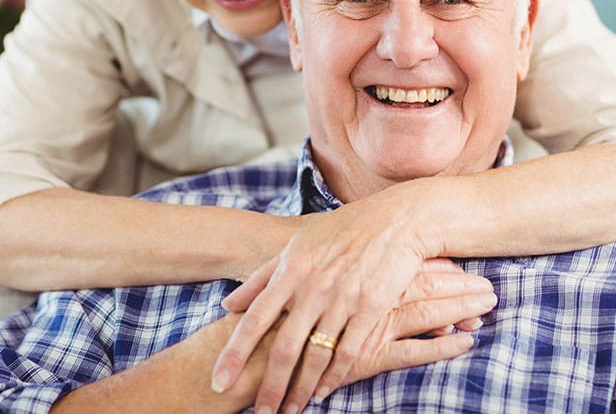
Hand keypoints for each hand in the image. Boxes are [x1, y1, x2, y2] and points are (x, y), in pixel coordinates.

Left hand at [210, 191, 478, 412]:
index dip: (234, 354)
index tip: (218, 382)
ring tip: (290, 411)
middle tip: (262, 412)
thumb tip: (227, 304)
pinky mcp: (371, 309)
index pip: (253, 319)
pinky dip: (334, 378)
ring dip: (301, 389)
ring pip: (316, 356)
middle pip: (284, 347)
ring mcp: (342, 299)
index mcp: (290, 270)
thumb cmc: (343, 231)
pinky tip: (322, 393)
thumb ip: (260, 277)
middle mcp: (312, 287)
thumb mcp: (296, 245)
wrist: (396, 221)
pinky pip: (348, 352)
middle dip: (270, 386)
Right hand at [279, 258, 493, 412]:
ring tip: (490, 307)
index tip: (467, 267)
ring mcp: (369, 323)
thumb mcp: (300, 273)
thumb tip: (348, 253)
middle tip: (492, 287)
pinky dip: (440, 347)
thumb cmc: (279, 311)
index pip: (409, 264)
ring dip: (458, 309)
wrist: (257, 346)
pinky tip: (466, 343)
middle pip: (424, 284)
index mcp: (356, 270)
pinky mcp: (367, 353)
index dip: (440, 267)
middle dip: (459, 285)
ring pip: (425, 312)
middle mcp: (366, 292)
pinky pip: (412, 350)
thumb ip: (325, 265)